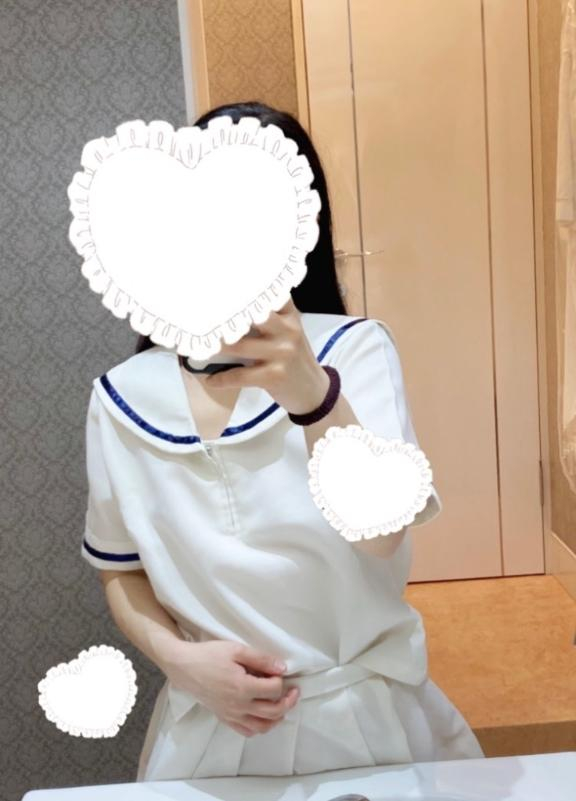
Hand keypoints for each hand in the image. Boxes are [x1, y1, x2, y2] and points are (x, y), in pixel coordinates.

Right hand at [165, 639, 299, 736]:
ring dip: (277, 718)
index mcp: (242, 687)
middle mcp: (238, 706)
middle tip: (294, 691)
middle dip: (288, 701)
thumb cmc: (209, 655)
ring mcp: (231, 715)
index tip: (280, 671)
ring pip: (262, 727)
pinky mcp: (225, 719)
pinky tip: (263, 715)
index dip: (281, 680)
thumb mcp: (236, 650)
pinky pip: (247, 731)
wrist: (185, 667)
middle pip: (273, 712)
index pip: (274, 690)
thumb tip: (282, 668)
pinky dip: (260, 727)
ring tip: (282, 705)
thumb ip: (261, 659)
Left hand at [205, 296, 330, 415]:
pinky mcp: (275, 376)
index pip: (268, 292)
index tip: (219, 283)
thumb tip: (227, 308)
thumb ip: (268, 317)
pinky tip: (210, 379)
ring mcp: (282, 353)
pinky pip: (241, 376)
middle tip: (198, 313)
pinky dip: (222, 378)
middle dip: (223, 314)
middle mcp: (287, 330)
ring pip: (239, 345)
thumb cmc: (293, 358)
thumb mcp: (288, 332)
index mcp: (289, 315)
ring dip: (214, 347)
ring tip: (197, 345)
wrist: (314, 391)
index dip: (245, 285)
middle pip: (251, 314)